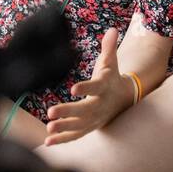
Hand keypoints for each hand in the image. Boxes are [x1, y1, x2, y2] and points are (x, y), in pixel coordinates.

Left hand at [45, 28, 133, 145]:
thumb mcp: (111, 62)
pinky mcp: (89, 127)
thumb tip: (112, 29)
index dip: (85, 88)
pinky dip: (63, 140)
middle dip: (68, 112)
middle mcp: (100, 105)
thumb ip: (109, 47)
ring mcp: (95, 119)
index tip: (73, 88)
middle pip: (85, 110)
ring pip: (80, 126)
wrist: (124, 98)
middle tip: (50, 112)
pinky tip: (48, 142)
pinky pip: (76, 135)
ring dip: (64, 128)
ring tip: (49, 128)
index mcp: (104, 87)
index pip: (95, 87)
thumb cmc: (111, 77)